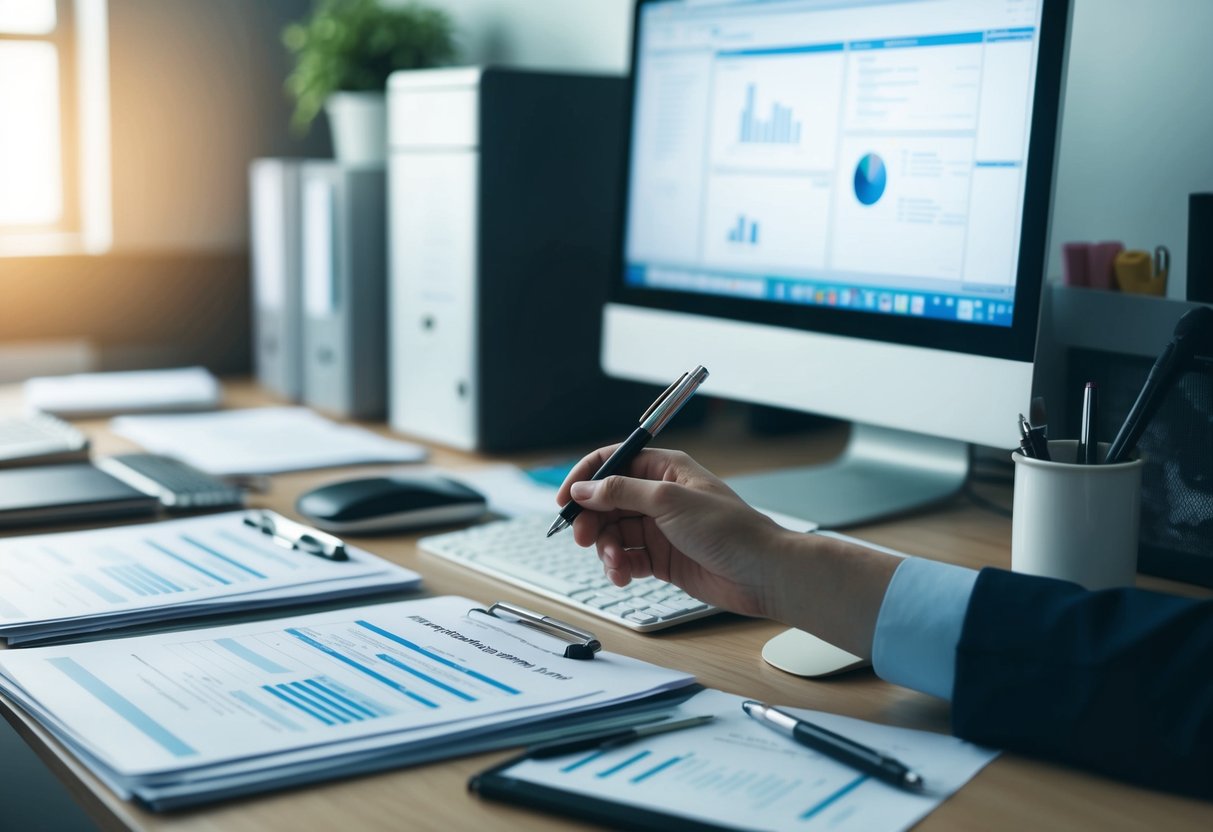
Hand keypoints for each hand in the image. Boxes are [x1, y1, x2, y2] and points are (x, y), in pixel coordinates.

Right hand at [556, 447, 792, 618]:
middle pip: (606, 501)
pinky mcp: (662, 558)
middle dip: (591, 520)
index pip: (612, 462)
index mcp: (664, 469)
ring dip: (606, 549)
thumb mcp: (669, 502)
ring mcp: (659, 528)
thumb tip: (583, 488)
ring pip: (613, 533)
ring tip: (617, 565)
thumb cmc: (728, 530)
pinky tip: (625, 576)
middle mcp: (659, 495)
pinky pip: (627, 558)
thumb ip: (621, 492)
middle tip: (582, 539)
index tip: (564, 501)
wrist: (762, 574)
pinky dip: (620, 567)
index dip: (584, 479)